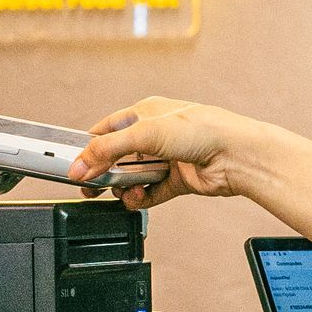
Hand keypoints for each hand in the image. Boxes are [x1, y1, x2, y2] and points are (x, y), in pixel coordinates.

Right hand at [70, 99, 263, 210]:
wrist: (236, 155)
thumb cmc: (202, 130)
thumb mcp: (144, 133)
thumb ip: (107, 150)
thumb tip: (80, 165)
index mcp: (145, 113)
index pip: (106, 130)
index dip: (89, 147)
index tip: (75, 165)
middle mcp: (155, 135)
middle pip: (117, 157)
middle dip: (103, 173)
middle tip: (91, 187)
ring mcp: (166, 159)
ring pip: (132, 178)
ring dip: (124, 188)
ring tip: (125, 191)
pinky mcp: (176, 180)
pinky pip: (150, 193)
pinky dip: (141, 198)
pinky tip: (139, 198)